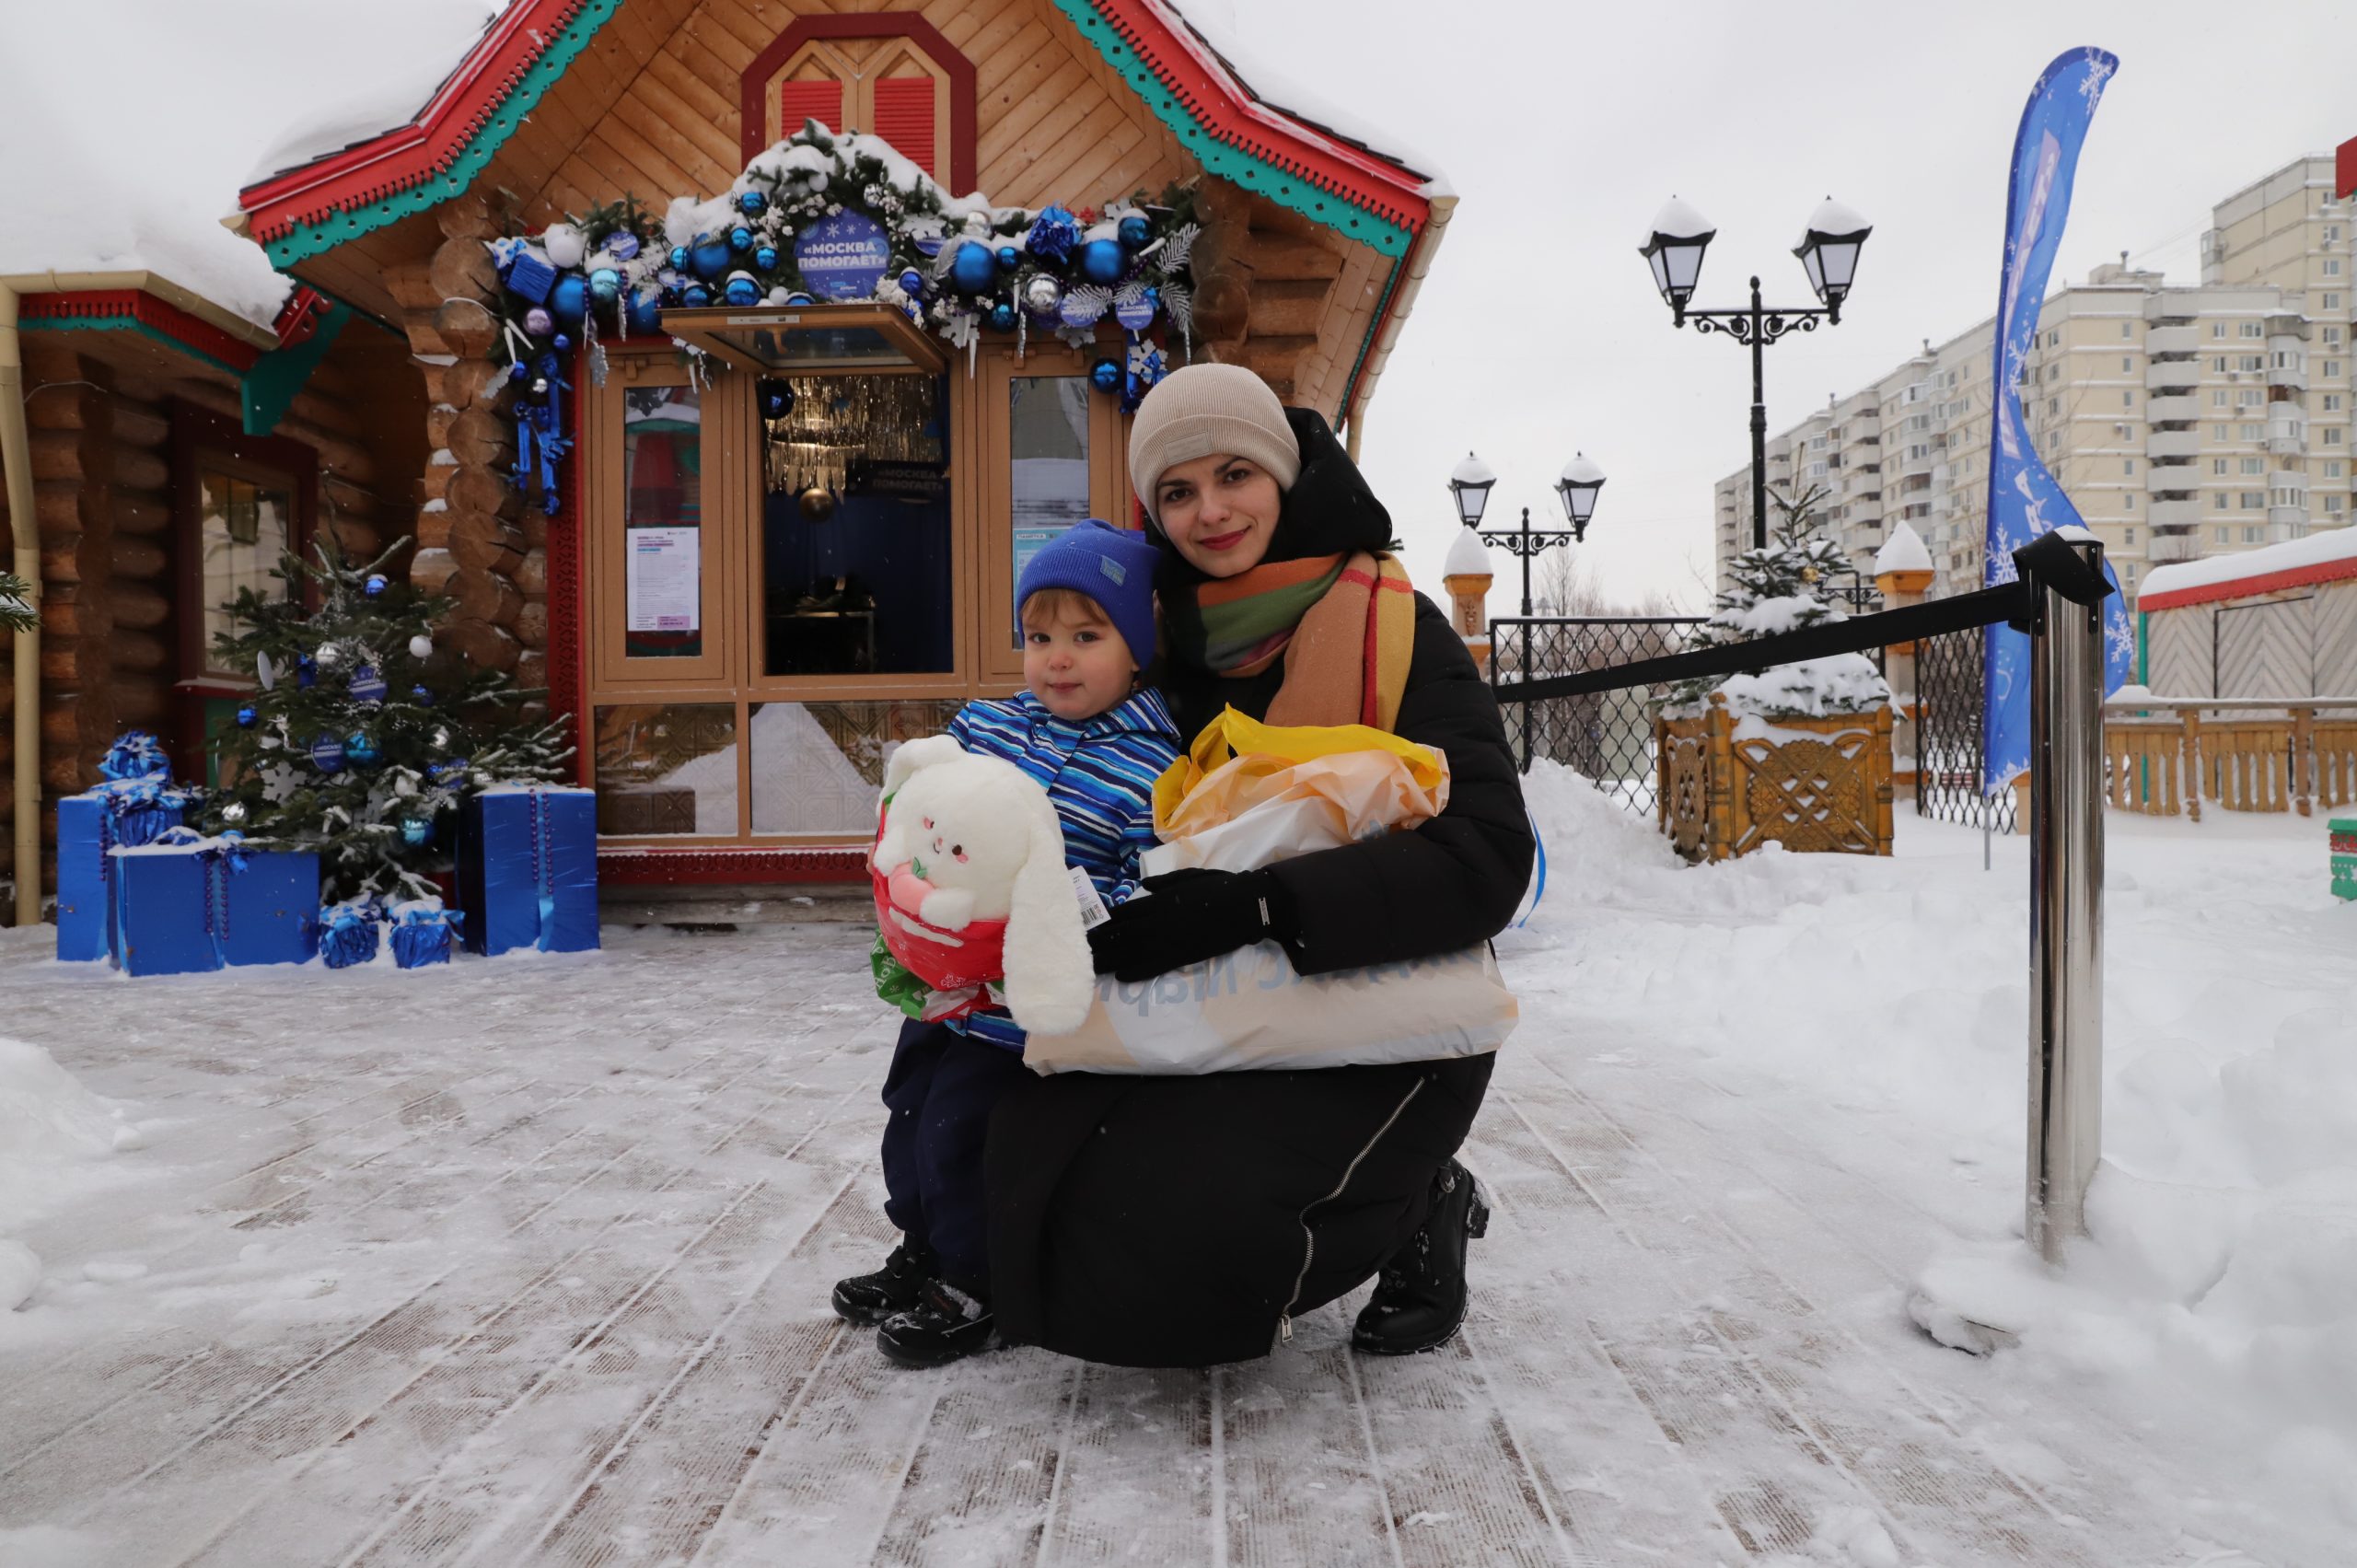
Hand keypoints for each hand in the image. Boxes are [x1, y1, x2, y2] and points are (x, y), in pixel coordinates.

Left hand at [1086, 868, 1292, 981]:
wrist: (1245, 906)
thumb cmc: (1219, 886)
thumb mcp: (1189, 875)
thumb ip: (1165, 881)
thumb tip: (1146, 885)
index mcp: (1159, 900)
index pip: (1123, 911)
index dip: (1104, 921)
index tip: (1086, 927)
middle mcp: (1158, 920)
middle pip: (1120, 933)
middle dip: (1098, 942)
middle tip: (1076, 951)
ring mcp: (1169, 939)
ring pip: (1131, 951)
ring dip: (1109, 960)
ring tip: (1089, 968)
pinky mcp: (1183, 956)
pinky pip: (1155, 966)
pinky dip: (1136, 971)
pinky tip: (1120, 977)